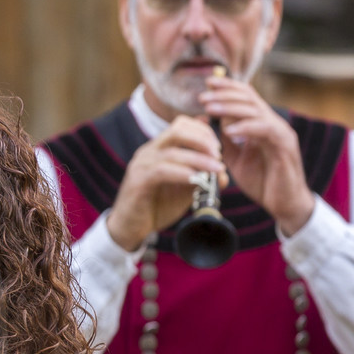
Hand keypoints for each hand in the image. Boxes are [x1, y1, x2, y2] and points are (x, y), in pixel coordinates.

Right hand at [107, 116, 226, 250]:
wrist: (130, 228)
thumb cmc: (156, 207)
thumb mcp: (184, 190)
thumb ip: (201, 178)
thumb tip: (223, 174)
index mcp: (159, 149)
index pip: (182, 125)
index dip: (204, 132)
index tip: (219, 149)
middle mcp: (148, 152)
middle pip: (177, 130)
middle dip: (203, 139)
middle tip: (219, 155)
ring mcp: (141, 165)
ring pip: (173, 152)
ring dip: (199, 159)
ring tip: (217, 170)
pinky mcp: (138, 181)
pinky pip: (162, 171)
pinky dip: (183, 173)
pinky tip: (196, 179)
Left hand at [200, 75, 314, 234]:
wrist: (284, 204)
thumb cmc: (261, 180)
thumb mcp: (234, 158)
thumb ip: (221, 139)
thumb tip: (201, 120)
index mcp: (260, 124)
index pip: (246, 97)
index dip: (228, 87)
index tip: (207, 82)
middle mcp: (272, 123)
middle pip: (249, 99)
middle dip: (224, 94)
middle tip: (202, 96)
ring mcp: (280, 133)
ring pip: (256, 110)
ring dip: (230, 107)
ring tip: (209, 108)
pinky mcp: (285, 146)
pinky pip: (265, 130)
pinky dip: (246, 127)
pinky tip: (228, 130)